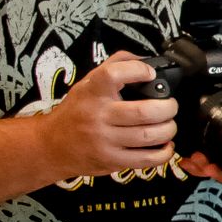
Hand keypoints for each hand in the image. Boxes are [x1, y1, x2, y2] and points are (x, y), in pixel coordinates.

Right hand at [34, 50, 175, 179]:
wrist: (51, 144)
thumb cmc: (76, 111)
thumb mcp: (88, 83)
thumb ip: (116, 66)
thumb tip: (146, 60)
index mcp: (92, 92)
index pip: (114, 74)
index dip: (138, 70)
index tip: (150, 74)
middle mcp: (97, 116)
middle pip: (144, 111)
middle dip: (168, 108)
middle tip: (170, 106)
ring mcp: (104, 140)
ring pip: (149, 136)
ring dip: (168, 129)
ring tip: (168, 124)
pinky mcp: (111, 160)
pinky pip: (146, 159)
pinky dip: (164, 152)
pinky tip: (165, 144)